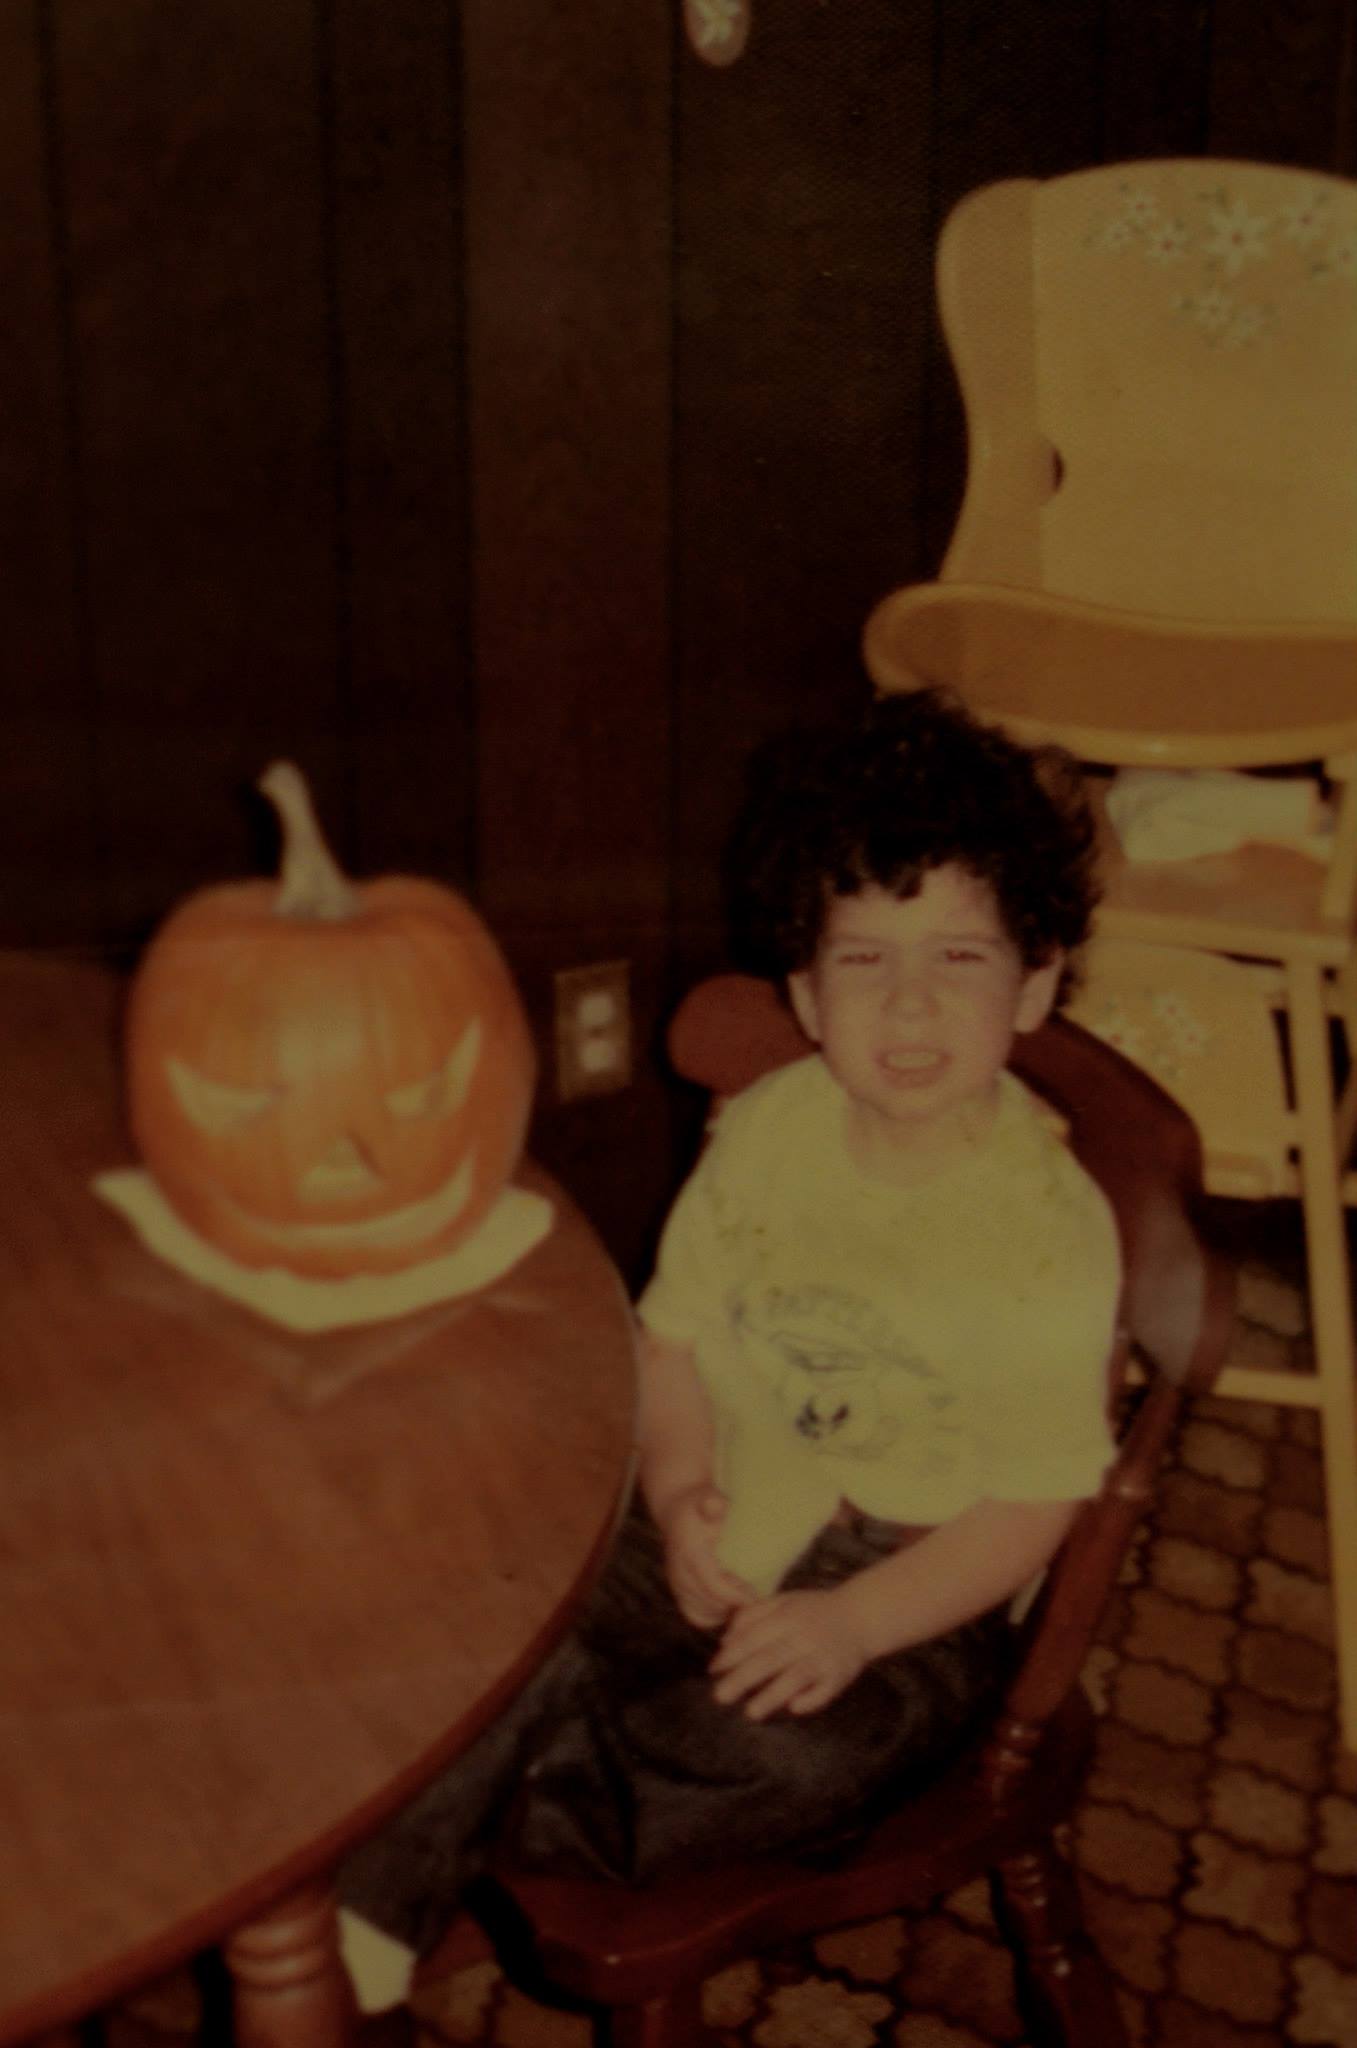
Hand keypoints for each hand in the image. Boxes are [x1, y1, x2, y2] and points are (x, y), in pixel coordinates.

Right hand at [657, 1483, 754, 1627]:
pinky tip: (729, 1602)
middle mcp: (678, 1573)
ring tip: (742, 1596)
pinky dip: (715, 1615)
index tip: (756, 1597)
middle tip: (755, 1596)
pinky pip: (697, 1617)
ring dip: (725, 1611)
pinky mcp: (680, 1594)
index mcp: (688, 1552)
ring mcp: (677, 1585)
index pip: (712, 1584)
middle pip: (710, 1603)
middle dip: (734, 1604)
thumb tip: (716, 1506)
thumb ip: (712, 1502)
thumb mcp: (707, 1497)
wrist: (678, 1512)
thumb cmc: (699, 1504)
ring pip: (704, 1614)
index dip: (735, 1595)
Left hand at [709, 1587, 869, 1719]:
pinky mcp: (840, 1675)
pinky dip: (811, 1699)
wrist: (862, 1615)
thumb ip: (754, 1615)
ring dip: (773, 1694)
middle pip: (770, 1659)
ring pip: (796, 1677)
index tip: (714, 1669)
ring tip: (751, 1712)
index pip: (755, 1636)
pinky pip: (825, 1690)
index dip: (733, 1653)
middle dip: (744, 1678)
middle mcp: (804, 1637)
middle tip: (720, 1696)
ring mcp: (823, 1657)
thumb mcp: (785, 1601)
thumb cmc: (816, 1610)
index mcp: (789, 1617)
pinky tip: (794, 1708)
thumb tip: (725, 1639)